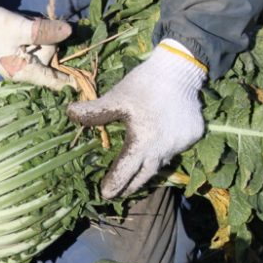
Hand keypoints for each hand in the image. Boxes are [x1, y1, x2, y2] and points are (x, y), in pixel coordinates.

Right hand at [0, 4, 72, 89]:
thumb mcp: (19, 28)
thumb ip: (45, 31)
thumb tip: (70, 31)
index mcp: (25, 73)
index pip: (56, 82)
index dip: (73, 81)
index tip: (90, 84)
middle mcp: (25, 71)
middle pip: (52, 58)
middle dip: (49, 40)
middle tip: (32, 27)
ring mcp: (22, 62)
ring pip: (45, 48)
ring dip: (41, 33)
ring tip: (23, 24)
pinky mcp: (19, 52)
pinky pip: (37, 43)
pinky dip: (34, 33)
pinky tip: (22, 26)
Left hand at [68, 40, 206, 199]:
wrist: (180, 69)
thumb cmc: (144, 85)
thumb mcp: (117, 98)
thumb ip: (95, 112)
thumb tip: (69, 114)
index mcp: (142, 143)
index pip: (124, 172)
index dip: (114, 184)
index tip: (105, 194)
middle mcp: (163, 150)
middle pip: (145, 176)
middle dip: (131, 186)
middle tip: (121, 192)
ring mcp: (180, 144)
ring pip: (162, 163)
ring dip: (148, 170)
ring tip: (138, 173)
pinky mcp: (194, 136)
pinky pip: (177, 149)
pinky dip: (166, 150)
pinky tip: (159, 145)